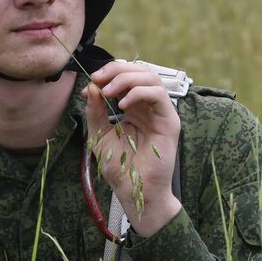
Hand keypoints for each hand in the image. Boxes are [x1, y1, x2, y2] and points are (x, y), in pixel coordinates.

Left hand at [82, 61, 181, 236]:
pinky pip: (159, 95)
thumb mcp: (99, 135)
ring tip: (109, 92)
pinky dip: (139, 93)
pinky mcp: (170, 121)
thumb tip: (91, 86)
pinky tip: (123, 105)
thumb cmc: (120, 168)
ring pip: (151, 77)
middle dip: (117, 70)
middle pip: (139, 71)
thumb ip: (95, 111)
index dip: (109, 73)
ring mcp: (160, 112)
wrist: (134, 190)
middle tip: (99, 79)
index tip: (92, 82)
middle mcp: (147, 107)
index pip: (126, 76)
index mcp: (133, 107)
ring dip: (127, 78)